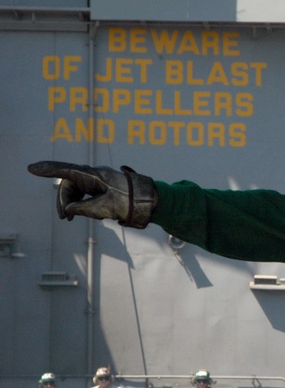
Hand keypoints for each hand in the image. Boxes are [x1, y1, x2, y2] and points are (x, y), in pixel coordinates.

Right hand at [27, 160, 157, 227]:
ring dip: (75, 205)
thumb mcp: (102, 208)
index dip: (47, 170)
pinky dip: (86, 205)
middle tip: (65, 218)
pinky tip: (94, 216)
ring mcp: (100, 181)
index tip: (31, 169)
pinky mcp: (105, 188)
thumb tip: (69, 210)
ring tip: (75, 218)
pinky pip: (88, 194)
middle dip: (65, 201)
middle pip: (70, 185)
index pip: (65, 170)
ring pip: (79, 191)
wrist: (150, 201)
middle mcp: (95, 175)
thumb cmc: (128, 201)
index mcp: (93, 175)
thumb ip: (82, 209)